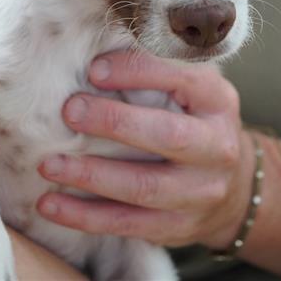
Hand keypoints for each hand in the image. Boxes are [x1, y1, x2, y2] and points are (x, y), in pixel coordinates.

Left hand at [36, 50, 253, 248]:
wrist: (232, 188)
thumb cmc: (193, 122)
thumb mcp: (189, 90)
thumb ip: (153, 72)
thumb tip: (89, 52)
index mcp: (218, 102)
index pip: (181, 79)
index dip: (137, 72)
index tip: (94, 69)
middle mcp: (218, 147)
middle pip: (168, 136)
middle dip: (115, 123)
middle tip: (69, 111)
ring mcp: (200, 193)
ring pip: (144, 187)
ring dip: (91, 176)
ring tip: (48, 164)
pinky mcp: (179, 228)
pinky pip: (128, 224)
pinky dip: (85, 217)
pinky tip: (50, 205)